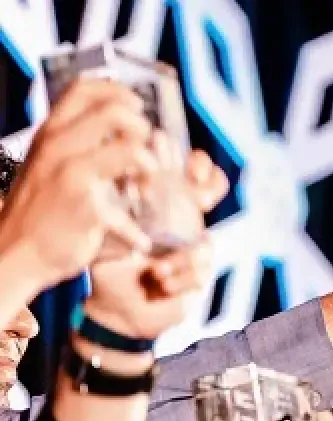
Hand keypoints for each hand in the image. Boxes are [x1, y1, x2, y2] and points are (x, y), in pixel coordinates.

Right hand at [0, 79, 156, 287]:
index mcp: (50, 134)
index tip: (137, 107)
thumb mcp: (47, 164)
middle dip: (143, 129)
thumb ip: (74, 143)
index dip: (119, 92)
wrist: (13, 253)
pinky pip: (131, 212)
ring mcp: (72, 175)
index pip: (83, 89)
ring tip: (146, 188)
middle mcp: (58, 147)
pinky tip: (136, 240)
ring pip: (132, 150)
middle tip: (146, 153)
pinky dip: (138, 231)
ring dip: (152, 168)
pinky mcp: (88, 208)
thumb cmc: (36, 210)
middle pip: (115, 112)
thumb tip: (117, 128)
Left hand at [85, 149, 224, 338]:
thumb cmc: (109, 263)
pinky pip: (201, 270)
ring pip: (206, 239)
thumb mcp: (104, 228)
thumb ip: (114, 202)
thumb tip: (120, 171)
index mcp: (160, 200)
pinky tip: (161, 284)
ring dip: (181, 257)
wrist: (119, 308)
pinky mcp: (199, 273)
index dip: (191, 160)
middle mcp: (181, 217)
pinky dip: (180, 278)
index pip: (183, 166)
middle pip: (211, 186)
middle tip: (198, 195)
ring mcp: (193, 245)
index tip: (184, 167)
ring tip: (156, 269)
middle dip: (210, 184)